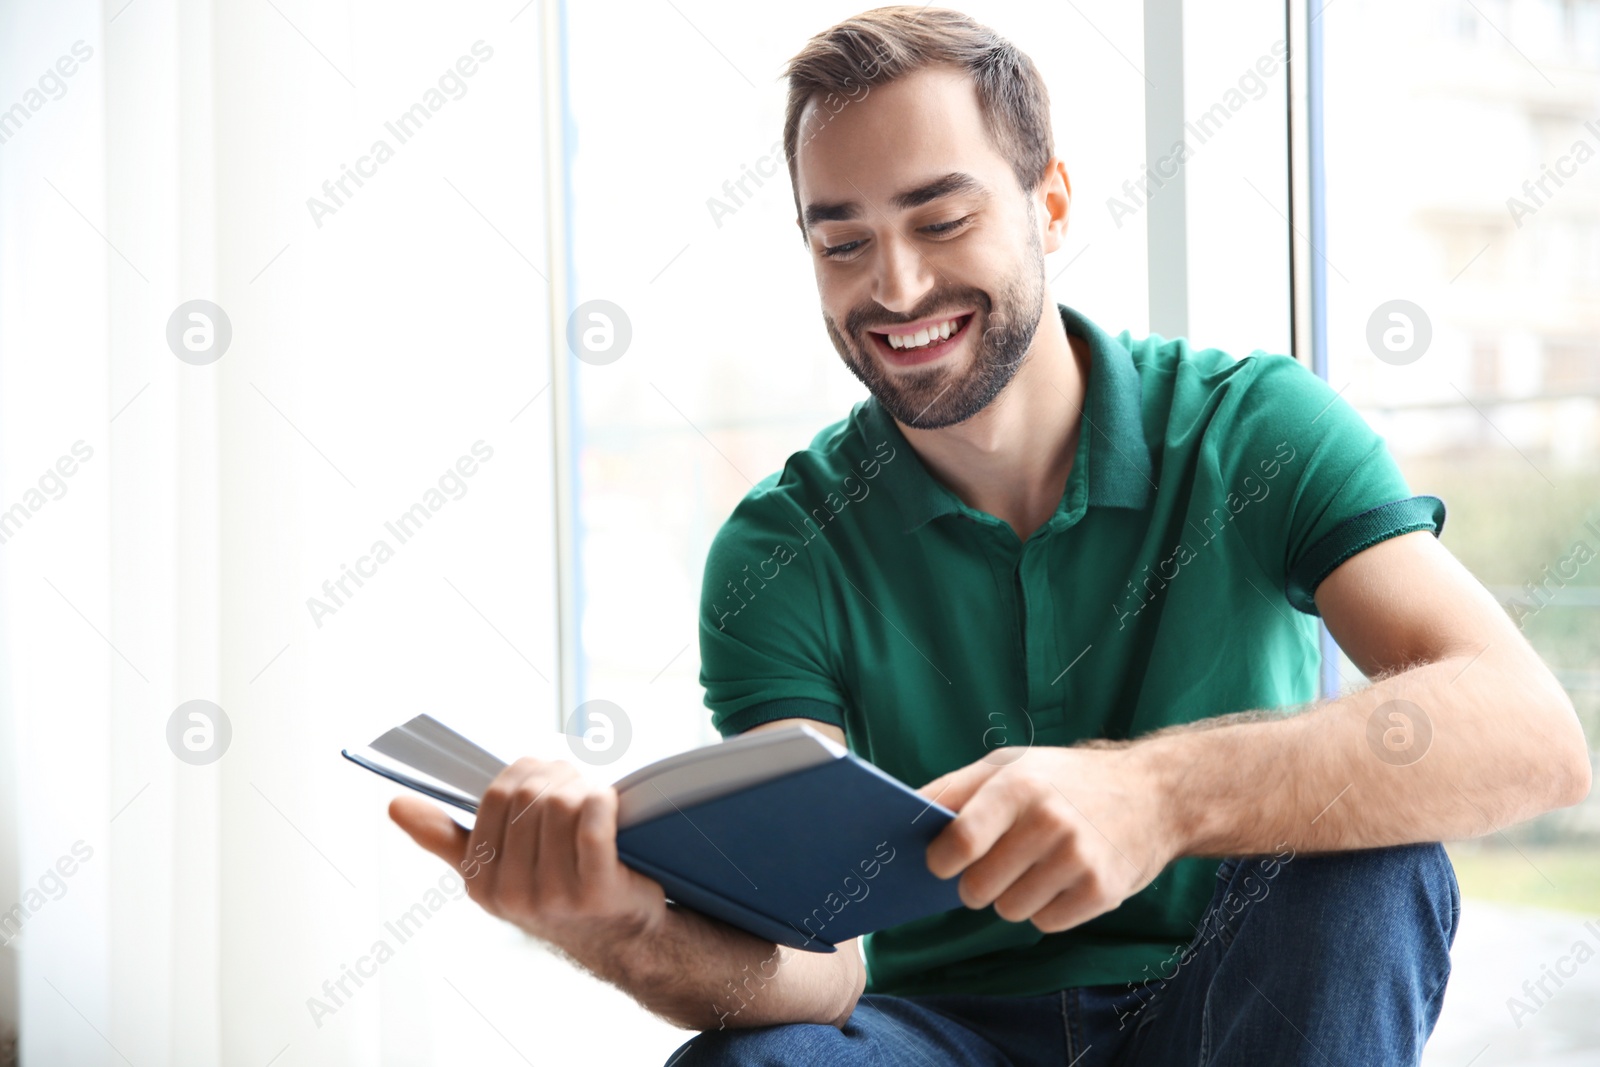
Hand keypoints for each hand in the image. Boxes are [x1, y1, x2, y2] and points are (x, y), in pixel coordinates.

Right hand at [389, 757, 666, 954]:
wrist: (621, 938)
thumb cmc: (558, 892)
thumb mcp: (496, 874)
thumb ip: (445, 839)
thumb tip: (395, 805)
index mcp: (480, 883)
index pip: (495, 797)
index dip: (525, 772)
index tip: (545, 775)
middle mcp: (512, 895)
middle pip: (529, 797)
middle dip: (558, 777)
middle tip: (577, 782)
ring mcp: (554, 897)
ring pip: (561, 806)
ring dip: (584, 789)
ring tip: (595, 798)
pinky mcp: (597, 892)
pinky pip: (592, 824)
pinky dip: (603, 802)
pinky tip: (610, 805)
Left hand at [918, 746, 1175, 932]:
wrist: (1154, 794)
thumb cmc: (1067, 779)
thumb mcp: (1011, 764)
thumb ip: (955, 789)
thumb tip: (904, 818)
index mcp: (1018, 786)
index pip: (960, 841)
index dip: (941, 861)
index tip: (941, 863)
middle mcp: (1049, 821)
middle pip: (978, 888)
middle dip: (975, 886)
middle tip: (991, 867)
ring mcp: (1078, 859)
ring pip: (1010, 911)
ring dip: (1012, 898)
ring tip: (1034, 867)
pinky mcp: (1103, 892)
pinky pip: (1045, 923)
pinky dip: (1046, 909)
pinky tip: (1062, 880)